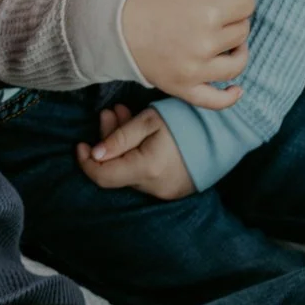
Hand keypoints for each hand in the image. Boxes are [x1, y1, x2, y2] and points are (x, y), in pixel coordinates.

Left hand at [74, 103, 192, 199]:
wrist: (224, 133)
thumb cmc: (186, 120)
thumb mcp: (149, 120)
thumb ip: (119, 138)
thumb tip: (94, 154)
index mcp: (147, 169)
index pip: (103, 177)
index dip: (86, 162)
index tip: (80, 144)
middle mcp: (154, 187)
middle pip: (117, 170)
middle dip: (108, 142)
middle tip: (111, 112)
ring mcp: (165, 192)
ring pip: (131, 171)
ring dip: (123, 147)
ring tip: (125, 114)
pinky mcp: (173, 190)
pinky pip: (145, 176)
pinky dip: (137, 156)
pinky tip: (140, 134)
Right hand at [119, 0, 251, 107]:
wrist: (110, 25)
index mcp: (207, 12)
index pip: (247, 5)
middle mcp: (206, 44)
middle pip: (242, 31)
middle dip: (236, 18)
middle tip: (218, 12)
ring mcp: (196, 70)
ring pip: (237, 63)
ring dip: (239, 50)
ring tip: (228, 42)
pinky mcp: (184, 88)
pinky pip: (215, 101)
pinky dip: (230, 97)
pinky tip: (236, 89)